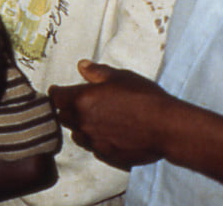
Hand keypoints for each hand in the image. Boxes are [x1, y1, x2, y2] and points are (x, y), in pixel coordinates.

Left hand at [49, 60, 174, 168]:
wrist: (166, 128)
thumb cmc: (144, 99)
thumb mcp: (119, 77)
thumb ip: (96, 72)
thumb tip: (81, 65)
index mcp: (80, 101)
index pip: (55, 97)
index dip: (57, 92)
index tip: (59, 90)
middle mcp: (82, 123)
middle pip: (62, 117)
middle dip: (67, 110)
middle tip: (78, 104)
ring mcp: (94, 142)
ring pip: (77, 135)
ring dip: (81, 127)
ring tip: (94, 120)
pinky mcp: (107, 156)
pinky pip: (94, 149)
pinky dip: (96, 142)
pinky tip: (109, 135)